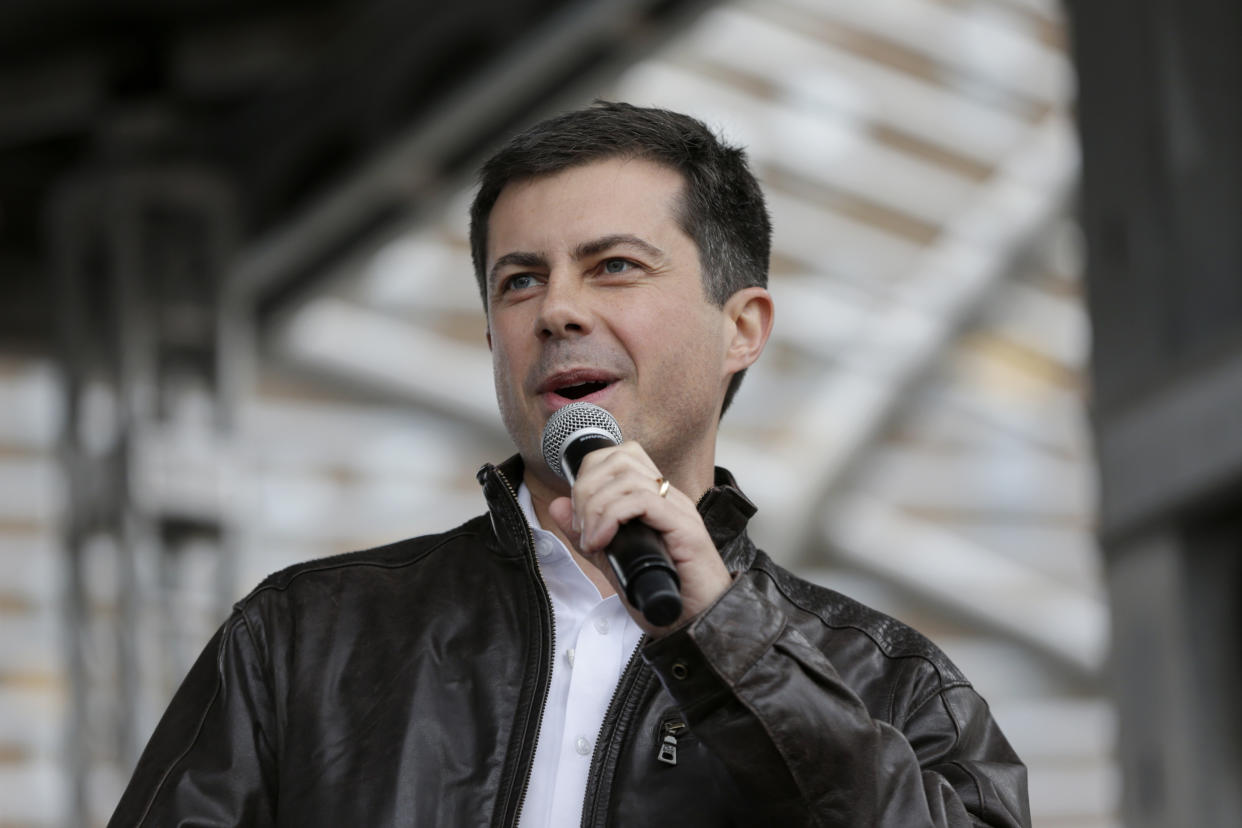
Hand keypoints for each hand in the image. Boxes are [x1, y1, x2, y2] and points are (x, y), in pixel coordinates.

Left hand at [546, 442, 732, 635]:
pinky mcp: (684, 526)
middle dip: (587, 488)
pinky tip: (603, 541)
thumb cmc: (665, 596)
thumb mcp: (614, 562)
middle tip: (581, 527)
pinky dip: (612, 516)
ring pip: (627, 477)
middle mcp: (668, 497)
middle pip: (620, 458)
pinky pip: (643, 501)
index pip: (620, 456)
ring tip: (592, 539)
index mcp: (655, 499)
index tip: (578, 516)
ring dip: (596, 506)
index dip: (589, 475)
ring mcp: (678, 509)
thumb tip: (559, 506)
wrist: (699, 623)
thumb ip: (588, 533)